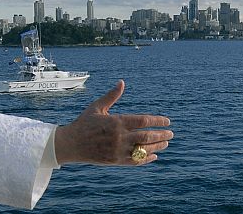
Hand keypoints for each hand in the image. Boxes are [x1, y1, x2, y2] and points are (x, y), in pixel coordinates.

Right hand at [54, 80, 172, 165]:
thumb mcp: (97, 107)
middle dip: (161, 135)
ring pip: (143, 150)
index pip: (143, 121)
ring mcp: (118, 150)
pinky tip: (154, 156)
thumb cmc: (84, 123)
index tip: (167, 121)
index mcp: (117, 121)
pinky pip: (135, 161)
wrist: (71, 144)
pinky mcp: (115, 161)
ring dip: (157, 146)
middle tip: (171, 133)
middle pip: (147, 136)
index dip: (157, 121)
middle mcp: (119, 136)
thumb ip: (111, 96)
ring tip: (166, 143)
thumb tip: (121, 82)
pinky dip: (146, 159)